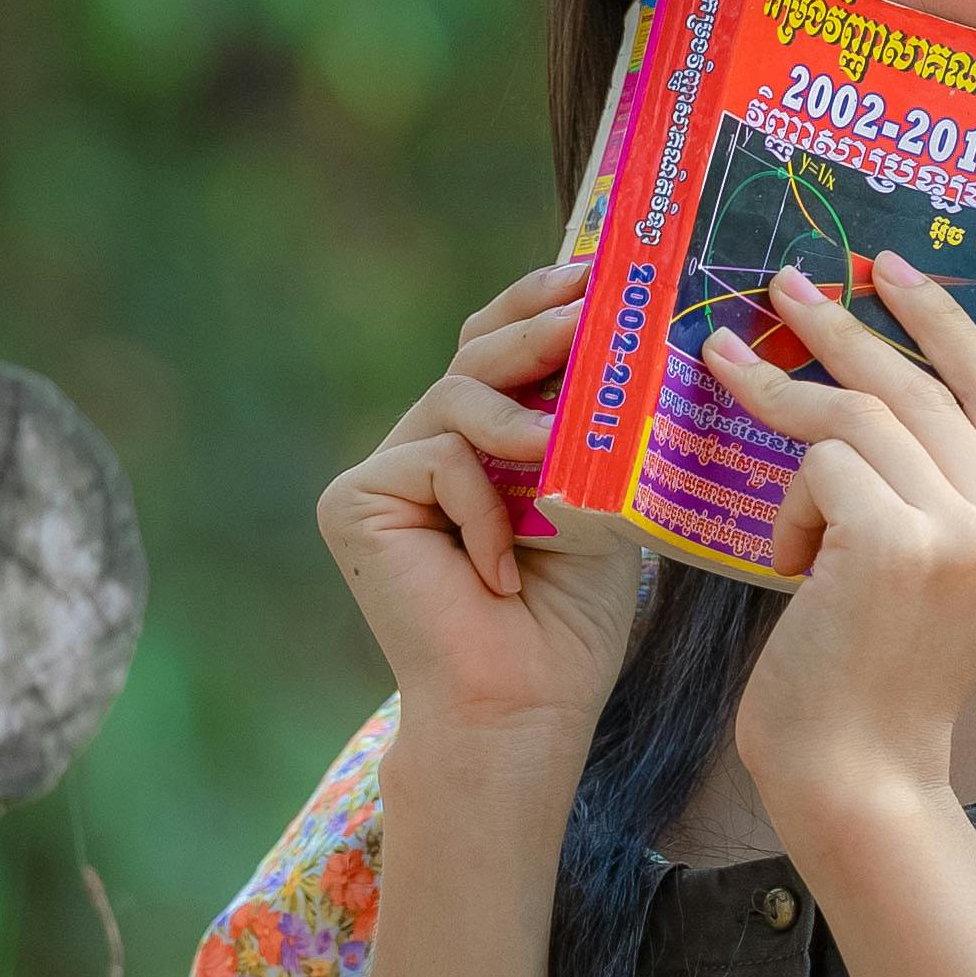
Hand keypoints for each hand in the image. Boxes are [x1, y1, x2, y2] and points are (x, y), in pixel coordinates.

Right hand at [315, 260, 642, 770]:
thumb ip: (589, 427)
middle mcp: (422, 447)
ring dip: (519, 425)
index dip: (538, 302)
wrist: (523, 706)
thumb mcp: (597, 499)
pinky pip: (434, 458)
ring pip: (456, 397)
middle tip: (589, 310)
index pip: (497, 346)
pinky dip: (481, 507)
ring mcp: (382, 473)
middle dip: (538, 330)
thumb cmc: (567, 620)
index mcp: (477, 443)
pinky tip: (498, 572)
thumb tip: (621, 336)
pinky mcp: (354, 501)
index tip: (596, 271)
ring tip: (553, 461)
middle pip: (475, 354)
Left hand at [701, 253, 975, 829]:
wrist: (856, 772)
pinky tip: (786, 561)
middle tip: (786, 287)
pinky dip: (788, 503)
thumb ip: (946, 483)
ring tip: (724, 371)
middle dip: (848, 327)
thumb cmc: (877, 670)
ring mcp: (970, 536)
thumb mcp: (944, 571)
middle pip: (928, 385)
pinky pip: (824, 465)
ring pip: (865, 416)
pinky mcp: (900, 546)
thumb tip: (882, 365)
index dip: (944, 318)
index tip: (889, 268)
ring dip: (784, 399)